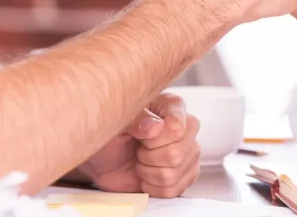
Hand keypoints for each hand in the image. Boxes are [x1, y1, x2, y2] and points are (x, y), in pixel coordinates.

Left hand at [76, 93, 200, 197]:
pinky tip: (147, 176)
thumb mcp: (117, 121)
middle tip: (138, 151)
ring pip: (172, 175)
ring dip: (148, 174)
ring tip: (141, 162)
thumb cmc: (112, 133)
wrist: (106, 157)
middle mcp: (187, 127)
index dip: (154, 140)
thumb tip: (154, 127)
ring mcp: (190, 152)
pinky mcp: (187, 174)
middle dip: (147, 158)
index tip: (140, 137)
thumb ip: (136, 119)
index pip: (175, 128)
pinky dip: (153, 187)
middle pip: (175, 154)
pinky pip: (173, 190)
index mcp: (173, 105)